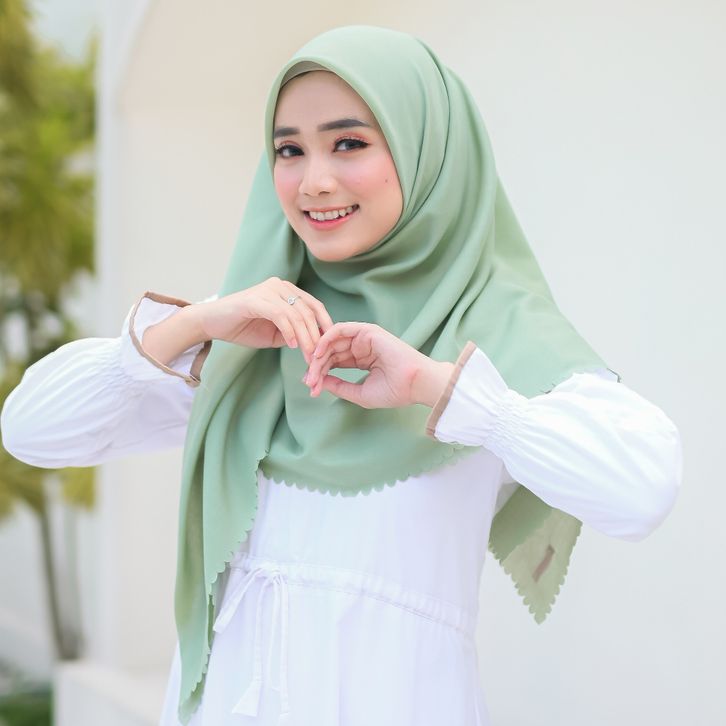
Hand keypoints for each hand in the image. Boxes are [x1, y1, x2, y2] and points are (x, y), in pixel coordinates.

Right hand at [196, 277, 333, 363]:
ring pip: (296, 314)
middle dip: (316, 336)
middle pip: (308, 311)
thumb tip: (315, 343)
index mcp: (287, 291)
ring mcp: (268, 290)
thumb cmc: (243, 327)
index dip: (325, 326)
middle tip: (318, 357)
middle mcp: (280, 286)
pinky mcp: (256, 299)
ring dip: (305, 337)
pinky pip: (280, 315)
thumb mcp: (276, 333)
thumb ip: (295, 333)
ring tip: (307, 356)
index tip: (328, 346)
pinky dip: (289, 331)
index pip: (314, 306)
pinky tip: (292, 345)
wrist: (212, 323)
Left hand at [303, 322, 454, 408]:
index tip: (311, 389)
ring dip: (319, 354)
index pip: (334, 363)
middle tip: (309, 382)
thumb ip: (339, 386)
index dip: (320, 374)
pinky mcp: (367, 331)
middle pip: (330, 353)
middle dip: (316, 367)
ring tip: (312, 369)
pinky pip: (340, 330)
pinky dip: (326, 339)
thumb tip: (318, 381)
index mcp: (362, 360)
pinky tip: (318, 353)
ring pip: (332, 342)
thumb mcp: (359, 393)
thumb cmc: (394, 391)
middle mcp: (361, 347)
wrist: (414, 384)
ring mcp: (364, 338)